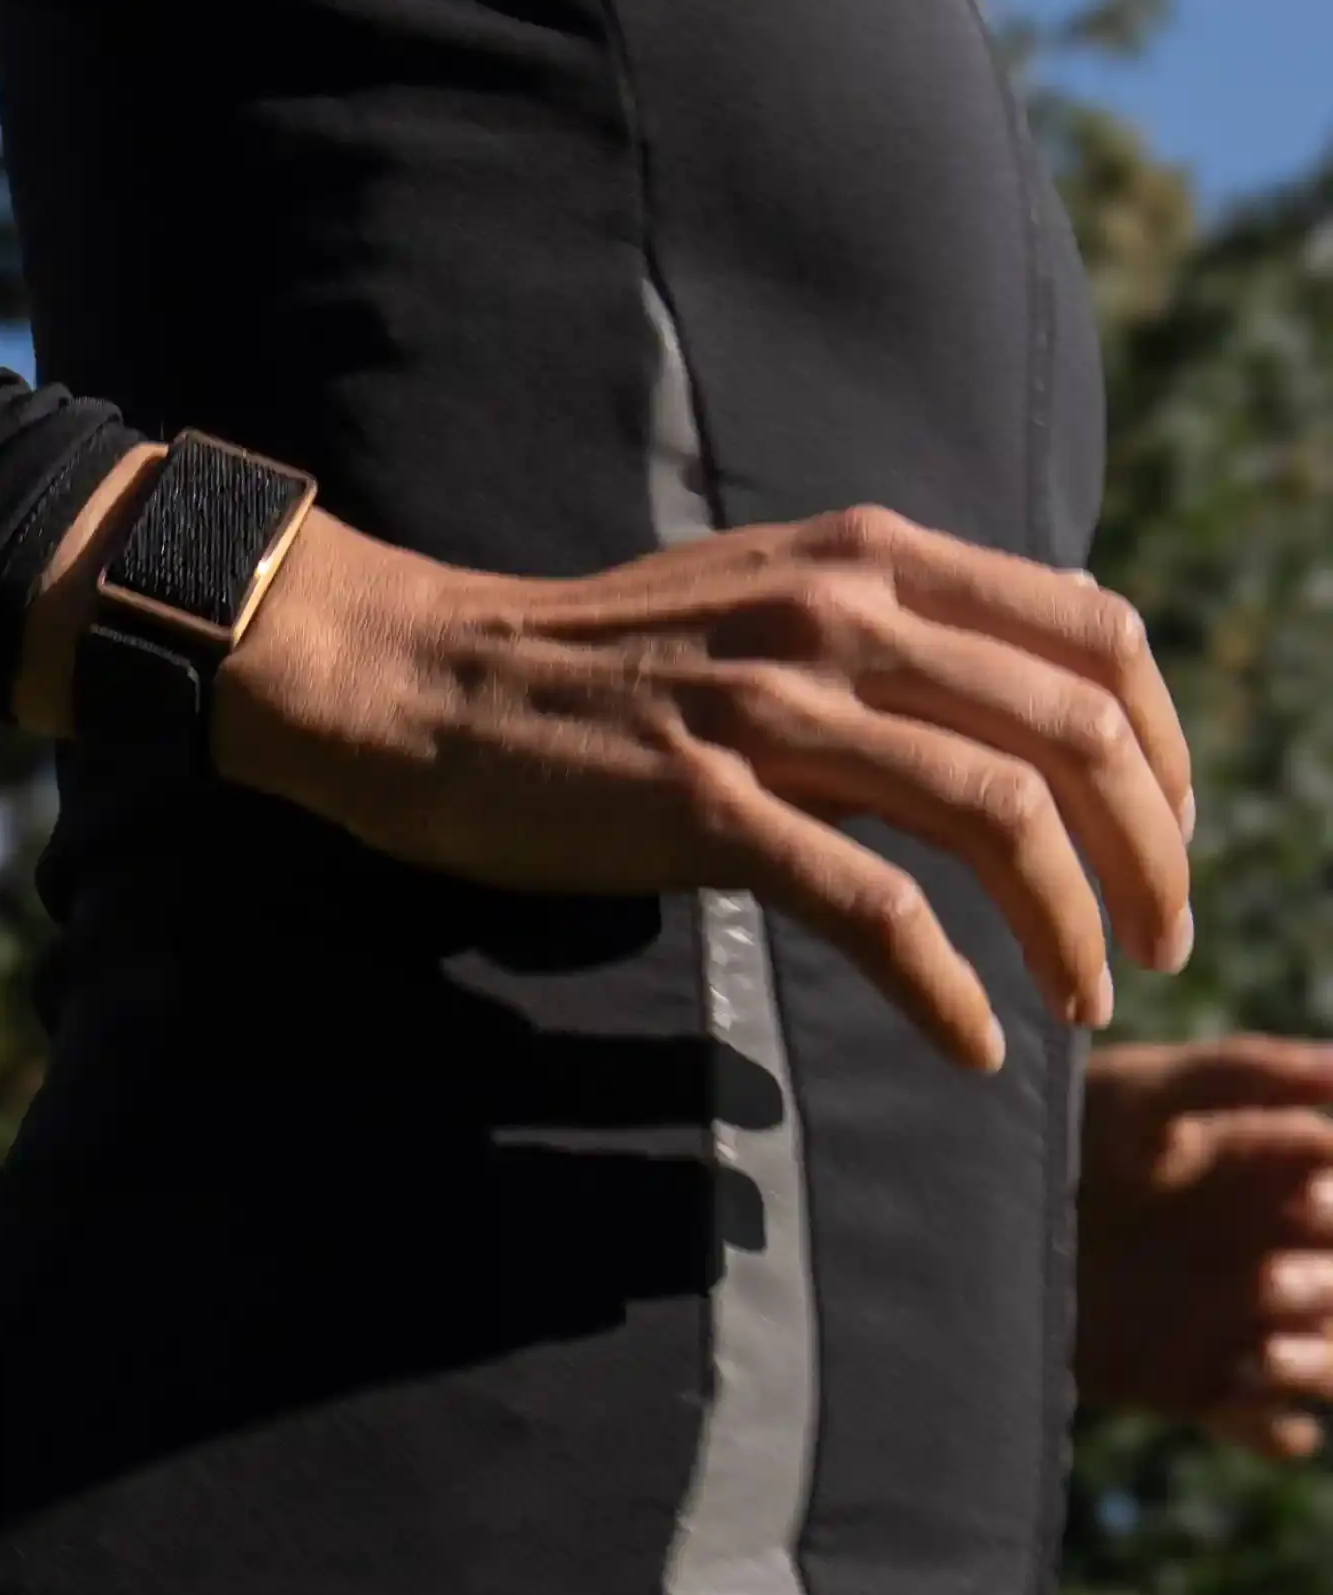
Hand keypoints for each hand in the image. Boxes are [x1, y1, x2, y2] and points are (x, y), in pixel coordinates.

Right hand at [215, 501, 1193, 1073]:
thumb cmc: (591, 660)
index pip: (1095, 631)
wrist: (428, 683)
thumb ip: (885, 637)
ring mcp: (768, 706)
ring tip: (1087, 1001)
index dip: (1167, 742)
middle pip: (1074, 730)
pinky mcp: (702, 804)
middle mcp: (837, 613)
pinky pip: (873, 906)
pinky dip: (947, 985)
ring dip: (1073, 927)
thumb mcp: (756, 601)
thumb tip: (1016, 709)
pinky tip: (973, 1039)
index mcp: (865, 555)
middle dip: (1150, 854)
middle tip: (1162, 942)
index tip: (1166, 834)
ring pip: (998, 815)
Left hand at [1076, 1035, 1332, 1459]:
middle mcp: (1267, 1247)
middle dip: (1328, 1282)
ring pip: (1329, 1353)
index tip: (1303, 1199)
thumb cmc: (1058, 1135)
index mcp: (1269, 1174)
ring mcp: (1238, 1317)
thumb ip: (1240, 1075)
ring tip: (1264, 1357)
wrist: (971, 1218)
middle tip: (1267, 1278)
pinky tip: (1243, 1406)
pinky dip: (1274, 1425)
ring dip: (1319, 1363)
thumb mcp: (1137, 1094)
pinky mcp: (1197, 1381)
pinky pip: (1271, 1424)